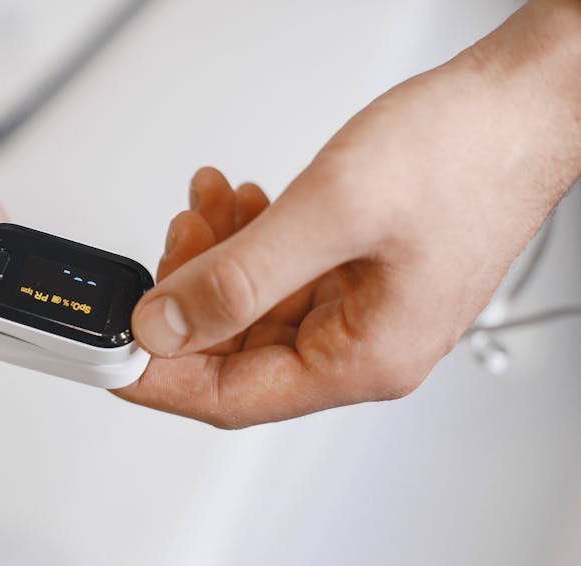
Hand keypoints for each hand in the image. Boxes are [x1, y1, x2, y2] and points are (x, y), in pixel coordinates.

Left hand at [115, 1, 580, 426]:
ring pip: (252, 306)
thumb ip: (238, 278)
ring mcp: (359, 310)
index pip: (230, 398)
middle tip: (172, 240)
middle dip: (188, 294)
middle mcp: (361, 347)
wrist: (524, 102)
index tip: (107, 351)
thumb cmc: (464, 152)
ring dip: (215, 256)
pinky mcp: (356, 272)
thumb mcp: (330, 213)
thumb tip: (163, 329)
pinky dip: (246, 240)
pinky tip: (238, 202)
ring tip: (206, 202)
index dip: (158, 377)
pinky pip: (278, 274)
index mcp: (363, 360)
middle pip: (235, 350)